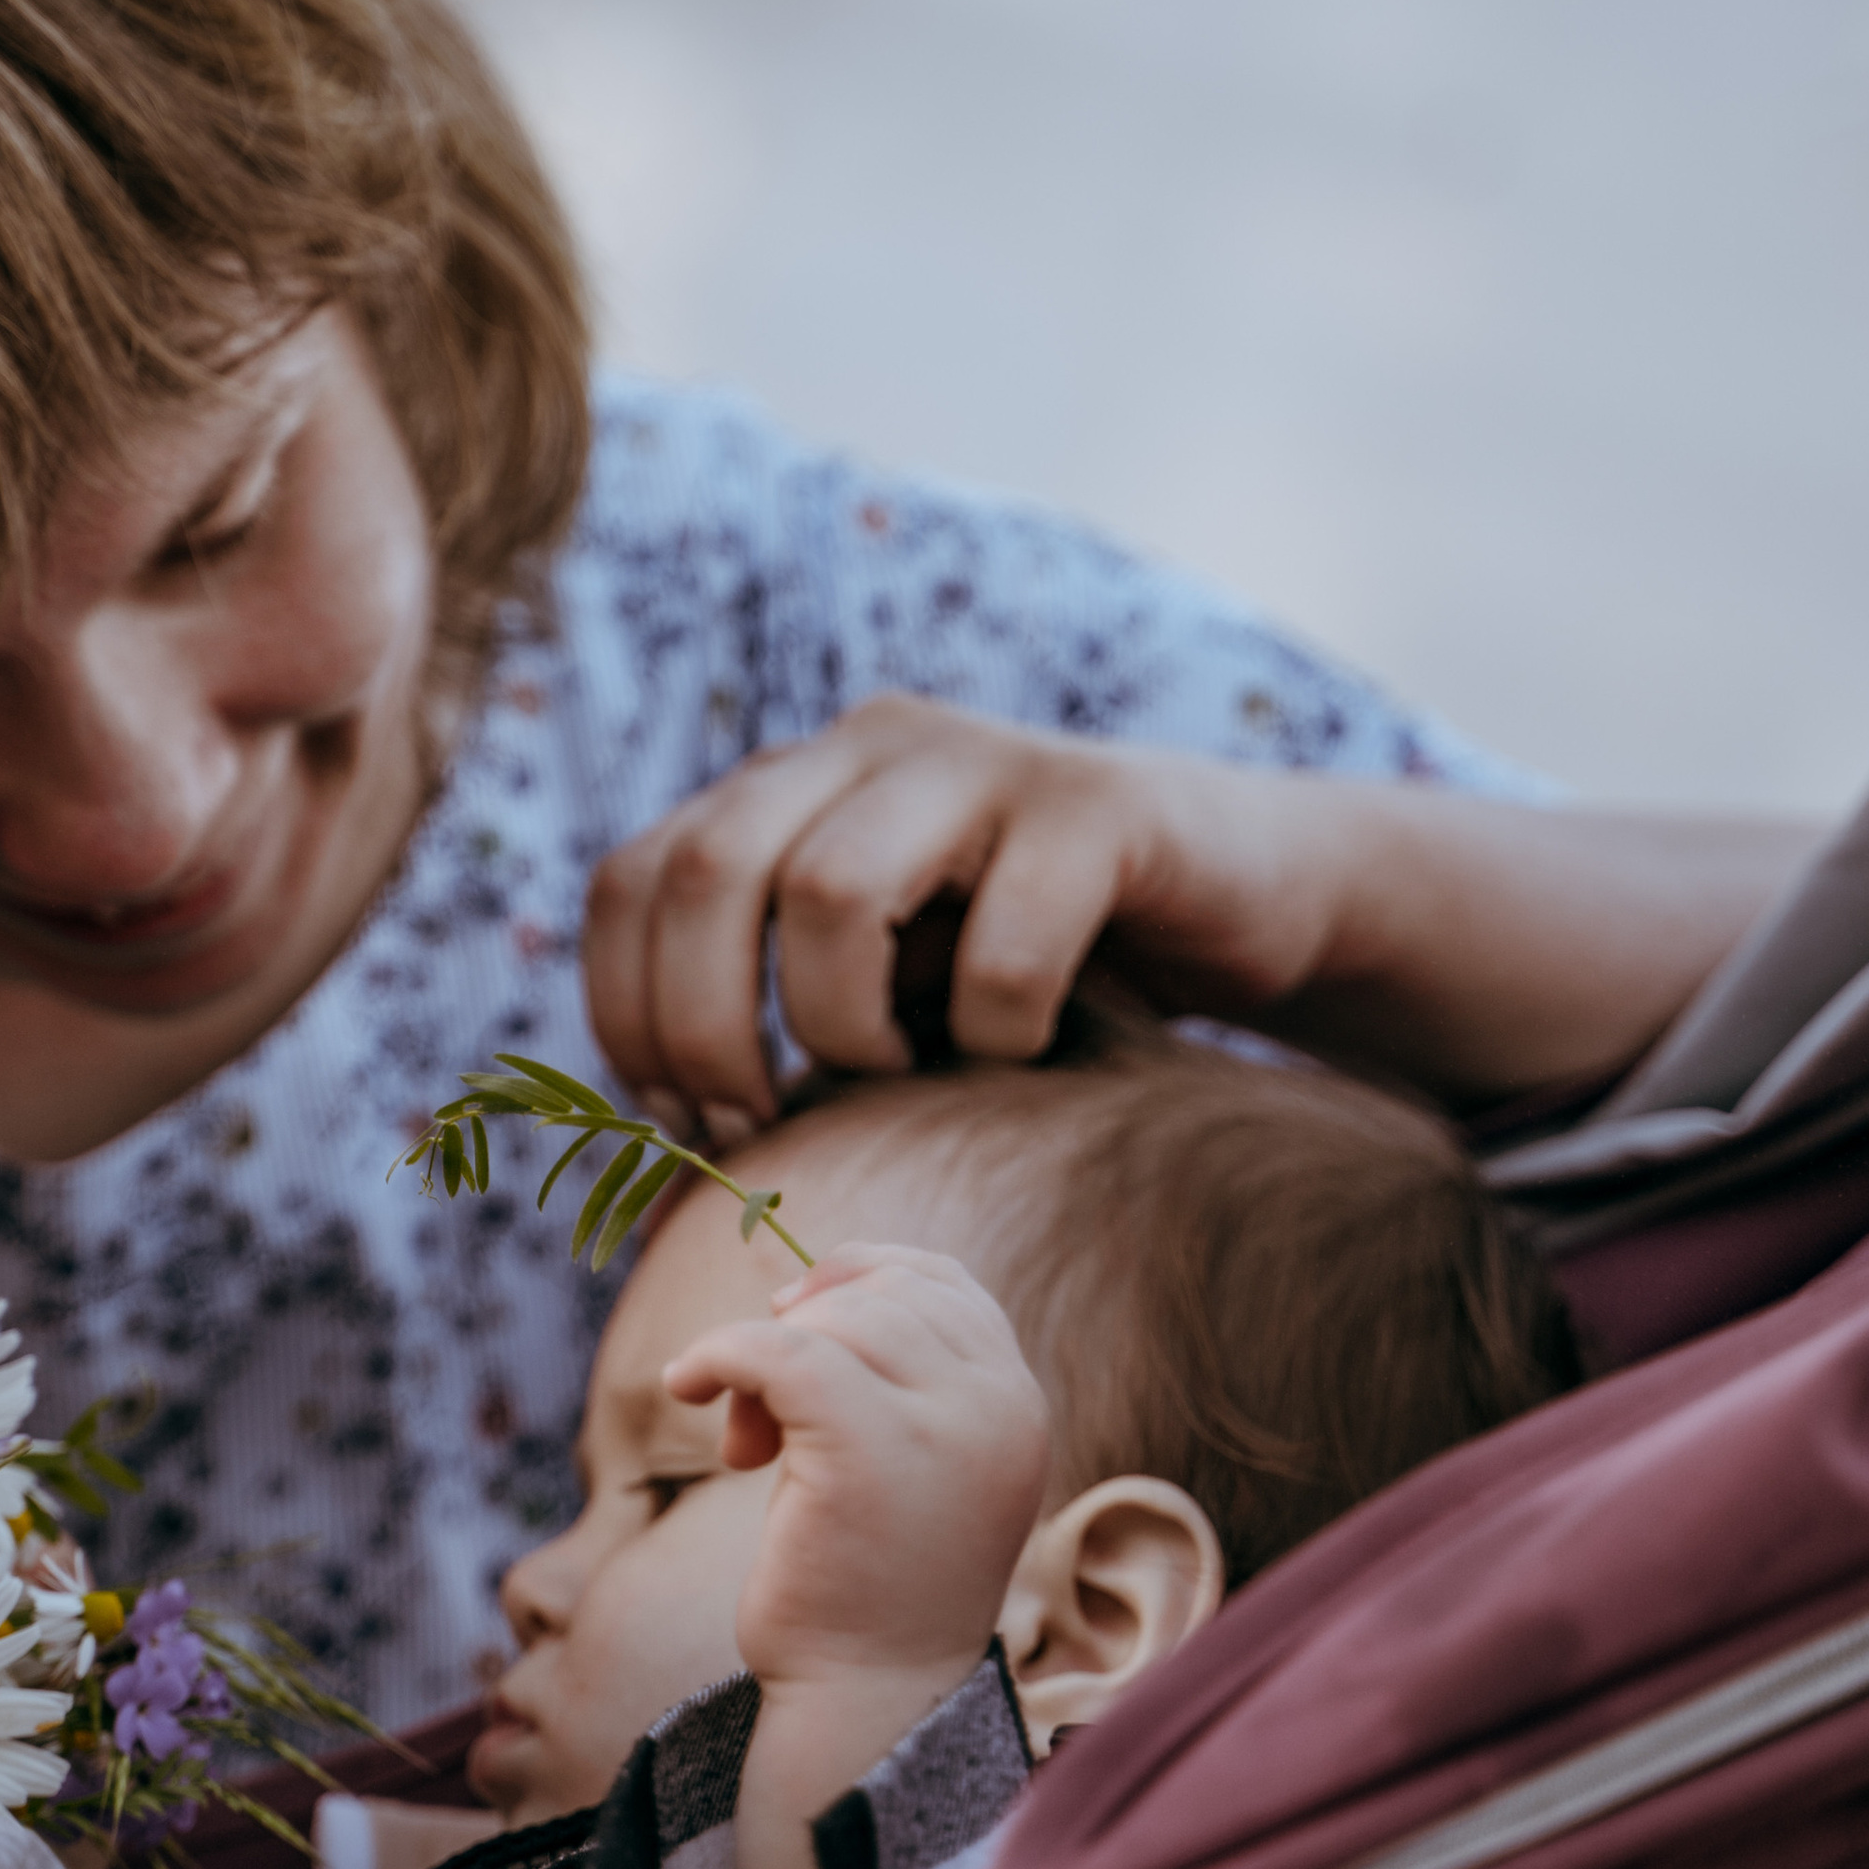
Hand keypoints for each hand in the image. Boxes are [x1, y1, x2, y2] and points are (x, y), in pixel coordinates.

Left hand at [586, 699, 1349, 1133]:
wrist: (1241, 891)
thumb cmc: (1034, 959)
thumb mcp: (881, 969)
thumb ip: (770, 993)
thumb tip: (653, 1121)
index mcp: (792, 780)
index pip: (633, 880)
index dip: (628, 1016)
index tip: (685, 1121)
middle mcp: (867, 744)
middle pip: (707, 871)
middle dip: (707, 1031)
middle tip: (759, 1123)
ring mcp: (981, 762)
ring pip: (829, 891)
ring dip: (843, 1028)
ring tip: (897, 1077)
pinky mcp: (1097, 807)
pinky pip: (1002, 943)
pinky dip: (993, 1034)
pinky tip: (1021, 1051)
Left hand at [662, 1241, 1055, 1703]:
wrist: (868, 1697)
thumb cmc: (870, 1583)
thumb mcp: (907, 1460)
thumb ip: (893, 1378)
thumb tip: (798, 1289)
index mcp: (1017, 1407)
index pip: (947, 1284)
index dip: (863, 1275)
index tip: (797, 1315)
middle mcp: (998, 1408)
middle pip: (881, 1295)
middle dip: (806, 1331)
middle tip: (762, 1419)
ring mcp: (943, 1426)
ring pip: (832, 1319)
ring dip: (763, 1358)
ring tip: (748, 1445)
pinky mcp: (867, 1448)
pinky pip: (777, 1350)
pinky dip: (719, 1351)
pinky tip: (684, 1384)